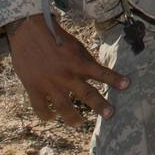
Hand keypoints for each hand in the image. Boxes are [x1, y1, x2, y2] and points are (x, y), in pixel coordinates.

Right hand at [6, 14, 128, 126]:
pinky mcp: (34, 88)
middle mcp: (66, 75)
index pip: (101, 72)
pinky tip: (52, 117)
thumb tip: (97, 73)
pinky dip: (47, 115)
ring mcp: (50, 84)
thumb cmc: (55, 37)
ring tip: (79, 123)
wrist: (28, 32)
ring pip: (64, 108)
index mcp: (78, 62)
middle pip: (87, 95)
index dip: (115, 79)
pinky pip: (41, 108)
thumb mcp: (75, 46)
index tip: (127, 85)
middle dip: (100, 106)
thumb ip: (85, 61)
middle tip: (110, 115)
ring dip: (73, 118)